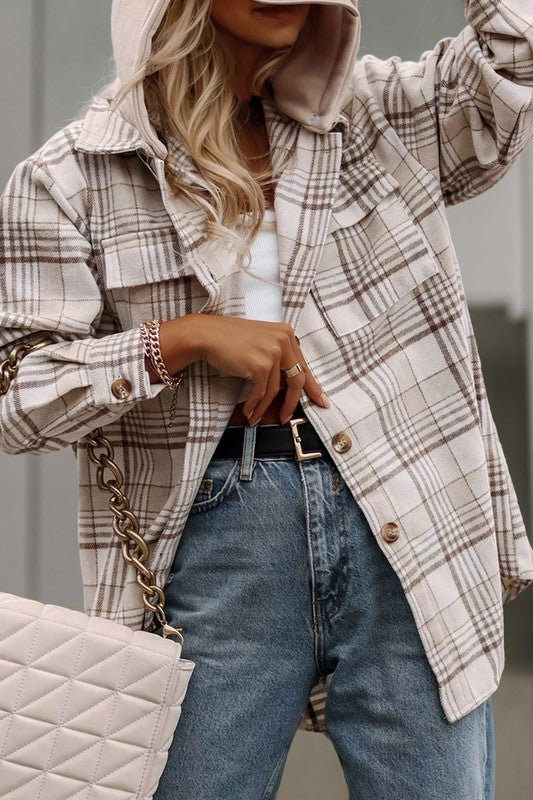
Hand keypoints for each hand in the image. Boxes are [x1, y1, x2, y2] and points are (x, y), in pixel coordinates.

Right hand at [170, 313, 328, 424]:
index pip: (303, 365)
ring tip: (255, 417)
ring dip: (264, 407)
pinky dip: (254, 405)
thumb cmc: (229, 340)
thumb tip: (289, 385)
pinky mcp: (260, 365)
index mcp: (286, 334)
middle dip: (291, 403)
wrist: (206, 335)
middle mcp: (284, 340)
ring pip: (275, 390)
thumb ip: (278, 357)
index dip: (312, 386)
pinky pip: (261, 393)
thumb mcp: (261, 342)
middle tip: (285, 416)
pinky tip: (249, 411)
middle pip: (296, 379)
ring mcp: (273, 352)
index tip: (320, 400)